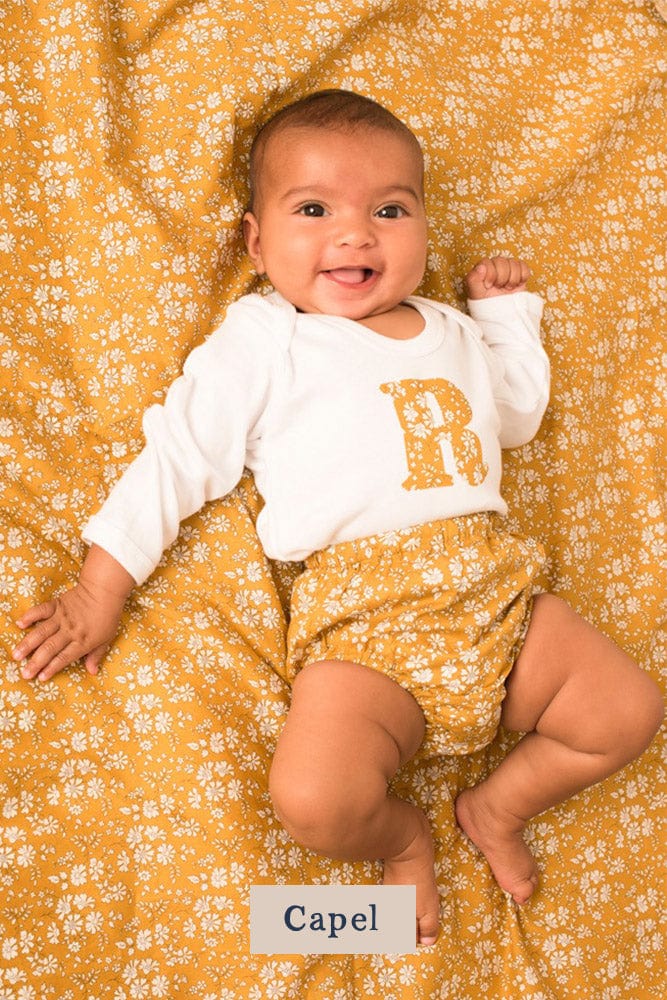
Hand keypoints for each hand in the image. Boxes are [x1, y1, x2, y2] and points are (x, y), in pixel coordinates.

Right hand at [12, 544, 133, 681]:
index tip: (40, 677)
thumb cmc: (108, 616)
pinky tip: (20, 624)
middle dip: (36, 662)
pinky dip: (30, 616)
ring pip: (42, 633)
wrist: (104, 590)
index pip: (65, 657)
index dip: (52, 668)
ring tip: (17, 655)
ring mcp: (62, 618)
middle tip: (25, 673)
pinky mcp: (57, 605)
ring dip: (28, 644)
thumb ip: (96, 655)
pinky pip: (41, 610)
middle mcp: (70, 631)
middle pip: (50, 648)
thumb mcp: (107, 638)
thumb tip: (92, 672)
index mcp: (83, 641)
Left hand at [464, 257, 530, 299]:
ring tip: (507, 288)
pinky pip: (524, 267)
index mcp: (482, 269)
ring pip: (513, 263)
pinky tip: (516, 286)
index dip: (490, 274)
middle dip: (501, 277)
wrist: (503, 316)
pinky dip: (522, 277)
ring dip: (512, 279)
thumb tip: (480, 266)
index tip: (489, 286)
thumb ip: (473, 279)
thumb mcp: (476, 294)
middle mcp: (494, 267)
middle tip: (499, 288)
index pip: (488, 262)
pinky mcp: (520, 273)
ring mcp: (508, 269)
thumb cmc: (487, 305)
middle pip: (501, 261)